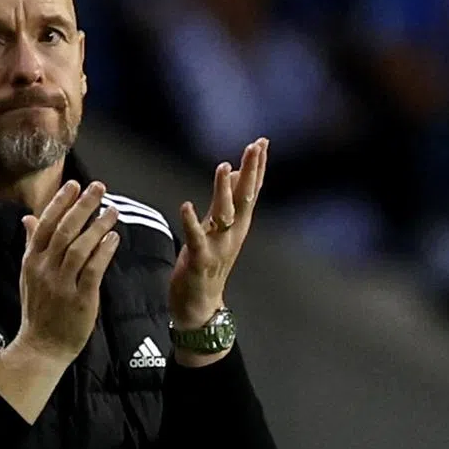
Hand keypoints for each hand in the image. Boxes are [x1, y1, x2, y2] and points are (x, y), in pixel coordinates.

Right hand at [16, 180, 120, 364]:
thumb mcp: (28, 274)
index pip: (45, 224)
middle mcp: (45, 269)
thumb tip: (28, 218)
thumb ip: (32, 244)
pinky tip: (114, 238)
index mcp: (32, 260)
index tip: (75, 184)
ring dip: (97, 226)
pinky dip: (103, 252)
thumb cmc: (39, 307)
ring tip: (112, 211)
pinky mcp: (79, 299)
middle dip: (82, 205)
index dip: (60, 202)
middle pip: (64, 230)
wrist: (42, 345)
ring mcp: (61, 284)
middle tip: (99, 187)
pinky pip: (92, 270)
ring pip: (79, 247)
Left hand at [169, 138, 267, 333]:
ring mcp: (218, 247)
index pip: (251, 190)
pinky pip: (197, 239)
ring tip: (223, 167)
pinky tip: (186, 205)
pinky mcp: (200, 261)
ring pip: (224, 214)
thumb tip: (235, 172)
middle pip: (245, 198)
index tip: (262, 141)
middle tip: (255, 146)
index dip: (257, 166)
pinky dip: (192, 222)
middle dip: (251, 171)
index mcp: (238, 225)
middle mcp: (233, 233)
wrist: (200, 307)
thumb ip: (229, 202)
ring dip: (224, 190)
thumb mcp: (220, 229)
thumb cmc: (209, 264)